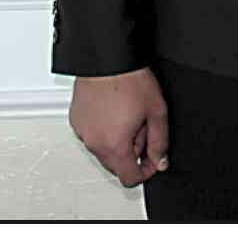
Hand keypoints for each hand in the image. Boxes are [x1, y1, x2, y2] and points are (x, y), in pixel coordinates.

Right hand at [69, 67, 170, 187]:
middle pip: (117, 163)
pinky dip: (105, 128)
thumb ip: (160, 140)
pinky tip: (115, 108)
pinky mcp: (76, 120)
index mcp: (114, 146)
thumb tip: (160, 160)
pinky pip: (93, 133)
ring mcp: (83, 132)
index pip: (129, 177)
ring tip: (129, 112)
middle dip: (134, 150)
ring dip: (118, 139)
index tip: (154, 158)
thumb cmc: (130, 80)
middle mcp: (94, 144)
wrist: (108, 59)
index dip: (146, 170)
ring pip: (104, 148)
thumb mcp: (156, 111)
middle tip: (143, 124)